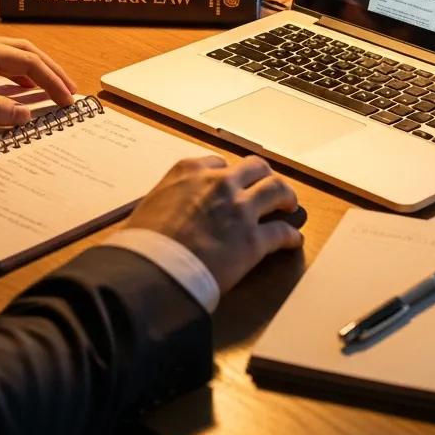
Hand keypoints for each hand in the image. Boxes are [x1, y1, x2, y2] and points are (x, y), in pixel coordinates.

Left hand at [0, 31, 76, 127]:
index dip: (51, 81)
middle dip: (51, 70)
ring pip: (15, 53)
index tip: (67, 100)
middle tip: (70, 91)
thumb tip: (25, 115)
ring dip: (37, 68)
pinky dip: (19, 70)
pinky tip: (23, 85)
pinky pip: (0, 60)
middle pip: (26, 51)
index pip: (27, 62)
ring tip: (54, 87)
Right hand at [126, 155, 302, 293]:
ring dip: (286, 195)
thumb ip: (168, 199)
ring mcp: (240, 209)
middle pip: (255, 167)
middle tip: (267, 187)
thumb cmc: (143, 243)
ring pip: (277, 189)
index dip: (229, 174)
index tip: (232, 183)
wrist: (152, 270)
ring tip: (289, 204)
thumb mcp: (149, 206)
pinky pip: (282, 232)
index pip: (219, 163)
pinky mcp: (254, 240)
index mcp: (191, 171)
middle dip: (263, 176)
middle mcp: (220, 182)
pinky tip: (292, 241)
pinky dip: (290, 236)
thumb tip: (166, 210)